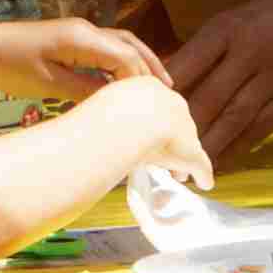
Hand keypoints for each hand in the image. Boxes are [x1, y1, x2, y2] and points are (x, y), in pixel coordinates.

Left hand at [0, 18, 167, 108]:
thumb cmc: (10, 67)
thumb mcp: (49, 83)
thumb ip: (84, 90)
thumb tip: (115, 102)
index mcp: (83, 38)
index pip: (125, 57)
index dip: (142, 79)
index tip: (153, 103)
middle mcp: (86, 30)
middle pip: (130, 46)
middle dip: (150, 68)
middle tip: (169, 93)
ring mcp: (79, 33)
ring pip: (120, 44)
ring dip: (140, 62)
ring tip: (158, 85)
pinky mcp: (72, 40)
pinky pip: (106, 49)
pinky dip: (122, 62)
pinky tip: (125, 81)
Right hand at [62, 69, 209, 196]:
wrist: (132, 120)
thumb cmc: (107, 113)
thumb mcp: (100, 107)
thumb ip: (96, 116)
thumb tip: (68, 128)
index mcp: (149, 89)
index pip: (154, 106)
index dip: (150, 123)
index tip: (145, 135)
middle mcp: (172, 105)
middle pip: (175, 124)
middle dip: (171, 140)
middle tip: (165, 155)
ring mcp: (185, 130)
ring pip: (188, 146)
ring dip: (182, 161)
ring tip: (178, 175)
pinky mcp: (193, 153)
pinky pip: (201, 166)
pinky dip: (203, 175)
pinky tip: (204, 184)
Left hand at [164, 0, 272, 160]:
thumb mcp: (236, 17)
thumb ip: (205, 50)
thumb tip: (167, 81)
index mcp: (229, 27)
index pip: (187, 64)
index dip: (163, 93)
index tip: (143, 114)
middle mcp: (251, 51)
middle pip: (209, 98)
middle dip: (181, 129)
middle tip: (157, 153)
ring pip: (235, 118)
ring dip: (208, 146)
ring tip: (185, 168)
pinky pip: (263, 126)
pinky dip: (240, 147)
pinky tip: (221, 162)